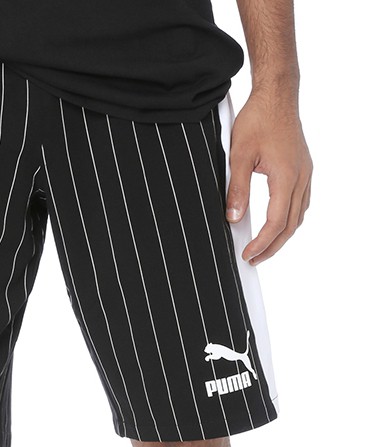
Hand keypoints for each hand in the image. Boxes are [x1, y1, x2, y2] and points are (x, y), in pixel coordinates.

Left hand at [225, 91, 312, 264]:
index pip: (276, 223)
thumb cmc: (258, 119)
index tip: (247, 254)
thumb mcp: (239, 155)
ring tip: (264, 247)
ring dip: (282, 235)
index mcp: (286, 177)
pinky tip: (278, 223)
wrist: (276, 95)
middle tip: (254, 259)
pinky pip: (302, 202)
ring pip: (299, 216)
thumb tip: (233, 218)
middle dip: (272, 246)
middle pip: (290, 225)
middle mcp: (301, 178)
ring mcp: (306, 173)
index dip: (262, 243)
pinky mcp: (304, 169)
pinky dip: (290, 218)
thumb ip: (237, 189)